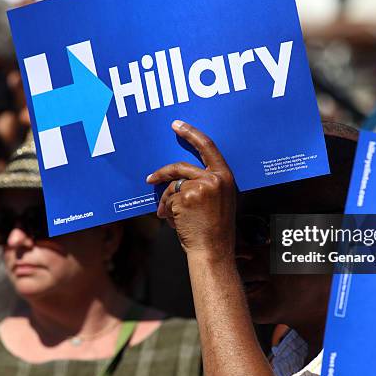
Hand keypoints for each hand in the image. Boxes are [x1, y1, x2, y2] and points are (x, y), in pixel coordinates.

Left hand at [147, 120, 235, 260]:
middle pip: (180, 167)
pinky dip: (166, 212)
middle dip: (162, 174)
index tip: (177, 125)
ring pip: (172, 187)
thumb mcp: (220, 200)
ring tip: (172, 218)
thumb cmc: (215, 229)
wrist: (213, 250)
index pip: (207, 146)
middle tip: (150, 179)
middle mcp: (214, 178)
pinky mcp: (185, 198)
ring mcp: (200, 187)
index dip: (191, 133)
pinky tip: (175, 223)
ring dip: (167, 203)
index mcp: (226, 176)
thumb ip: (207, 183)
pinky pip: (168, 200)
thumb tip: (179, 178)